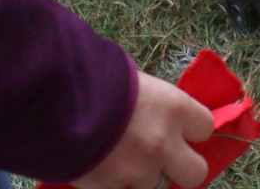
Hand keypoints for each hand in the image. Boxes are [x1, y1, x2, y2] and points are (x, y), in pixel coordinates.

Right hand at [71, 71, 212, 188]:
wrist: (52, 103)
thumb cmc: (95, 80)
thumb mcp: (135, 83)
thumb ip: (154, 105)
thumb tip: (158, 115)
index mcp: (175, 108)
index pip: (206, 128)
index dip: (192, 131)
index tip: (180, 130)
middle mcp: (164, 144)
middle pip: (195, 173)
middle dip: (179, 169)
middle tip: (160, 160)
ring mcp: (137, 171)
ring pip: (153, 187)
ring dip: (140, 179)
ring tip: (119, 163)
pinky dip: (113, 186)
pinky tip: (101, 173)